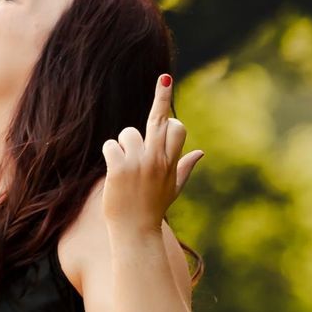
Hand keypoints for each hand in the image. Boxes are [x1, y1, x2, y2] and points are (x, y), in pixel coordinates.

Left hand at [101, 74, 204, 235]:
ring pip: (127, 134)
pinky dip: (110, 154)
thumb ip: (185, 167)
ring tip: (125, 167)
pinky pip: (111, 146)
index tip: (167, 82)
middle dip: (163, 96)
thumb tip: (201, 152)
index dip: (169, 110)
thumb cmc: (153, 209)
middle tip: (166, 79)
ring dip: (123, 146)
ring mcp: (139, 162)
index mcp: (171, 161)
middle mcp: (158, 158)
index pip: (176, 127)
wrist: (135, 232)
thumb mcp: (173, 188)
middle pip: (158, 120)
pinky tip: (113, 170)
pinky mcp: (119, 168)